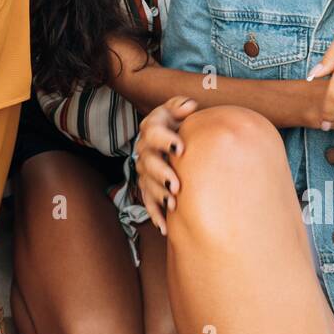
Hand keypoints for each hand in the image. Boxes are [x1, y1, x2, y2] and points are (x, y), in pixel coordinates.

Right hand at [135, 96, 197, 233]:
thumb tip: (189, 107)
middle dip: (160, 173)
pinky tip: (164, 227)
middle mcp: (145, 150)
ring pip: (147, 183)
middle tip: (175, 184)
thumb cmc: (181, 124)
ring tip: (173, 204)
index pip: (151, 131)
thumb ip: (180, 106)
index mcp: (152, 128)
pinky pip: (148, 202)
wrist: (176, 140)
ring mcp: (144, 170)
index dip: (164, 139)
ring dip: (159, 194)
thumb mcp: (178, 111)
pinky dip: (155, 215)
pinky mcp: (148, 187)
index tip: (181, 148)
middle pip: (147, 161)